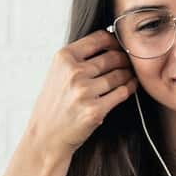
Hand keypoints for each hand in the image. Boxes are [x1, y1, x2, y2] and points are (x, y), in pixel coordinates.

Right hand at [25, 29, 137, 162]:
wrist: (46, 136)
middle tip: (129, 63)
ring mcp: (84, 92)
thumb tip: (110, 42)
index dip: (114, 41)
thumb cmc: (54, 104)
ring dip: (128, 74)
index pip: (99, 38)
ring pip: (119, 74)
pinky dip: (129, 88)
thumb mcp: (58, 73)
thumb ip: (79, 58)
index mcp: (63, 59)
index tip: (119, 46)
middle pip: (112, 56)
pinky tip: (130, 86)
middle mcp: (74, 73)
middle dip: (125, 59)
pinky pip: (122, 92)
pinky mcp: (95, 110)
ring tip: (130, 75)